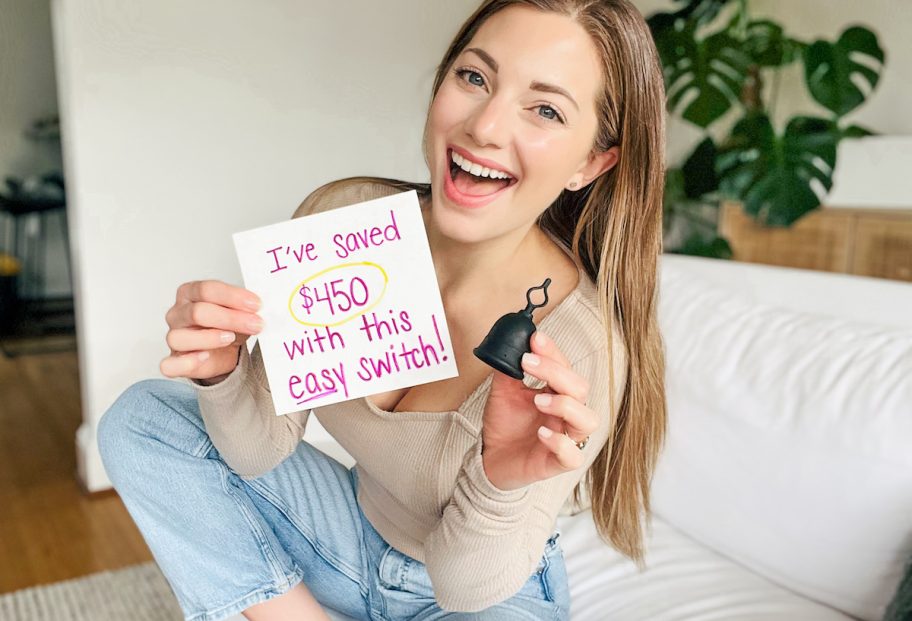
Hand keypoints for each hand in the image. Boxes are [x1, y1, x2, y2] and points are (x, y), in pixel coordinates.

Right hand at [160, 280, 262, 383]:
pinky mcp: (175, 361)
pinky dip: (186, 362)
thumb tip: (260, 308)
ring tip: (231, 338)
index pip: (207, 290)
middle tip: (255, 324)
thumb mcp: (238, 311)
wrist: (225, 351)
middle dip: (230, 318)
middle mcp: (178, 313)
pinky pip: (170, 364)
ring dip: (210, 338)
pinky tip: (205, 357)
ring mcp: (174, 337)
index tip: (256, 305)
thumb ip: (245, 307)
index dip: (233, 297)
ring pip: (180, 337)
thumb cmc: (228, 325)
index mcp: (190, 293)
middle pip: (198, 312)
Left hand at [480, 330, 598, 490]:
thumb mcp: (503, 391)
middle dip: (557, 373)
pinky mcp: (556, 463)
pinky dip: (560, 442)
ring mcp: (565, 438)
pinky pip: (573, 456)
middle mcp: (566, 414)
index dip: (553, 352)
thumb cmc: (504, 425)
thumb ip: (508, 369)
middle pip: (581, 389)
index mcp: (557, 393)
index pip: (565, 367)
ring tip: (538, 401)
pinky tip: (541, 433)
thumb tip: (508, 343)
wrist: (490, 458)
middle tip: (528, 364)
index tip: (535, 339)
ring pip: (589, 420)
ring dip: (565, 405)